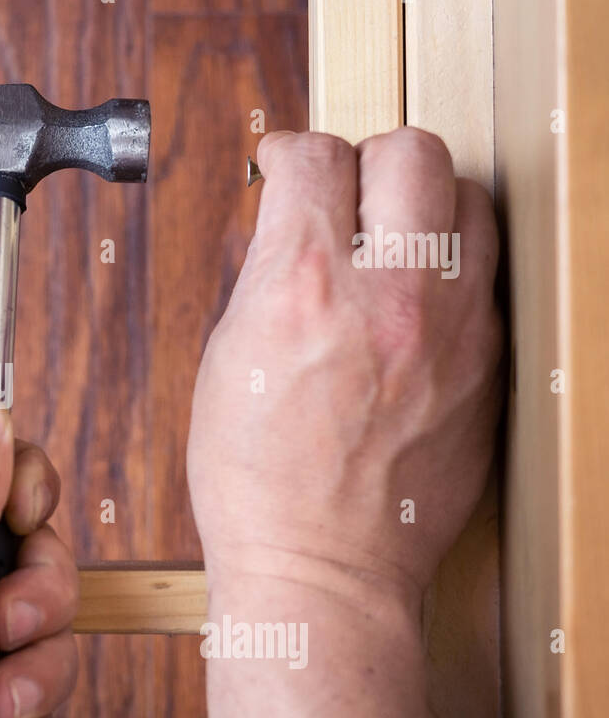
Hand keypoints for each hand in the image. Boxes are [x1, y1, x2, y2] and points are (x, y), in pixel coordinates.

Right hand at [189, 127, 502, 606]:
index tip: (284, 165)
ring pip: (471, 199)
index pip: (313, 157)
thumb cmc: (258, 482)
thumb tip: (291, 228)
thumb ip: (267, 277)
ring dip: (426, 204)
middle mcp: (388, 292)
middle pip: (411, 150)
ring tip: (395, 239)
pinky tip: (419, 299)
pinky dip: (454, 267)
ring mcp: (453, 326)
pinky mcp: (490, 363)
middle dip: (369, 157)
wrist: (324, 567)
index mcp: (300, 285)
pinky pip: (489, 273)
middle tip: (347, 190)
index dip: (288, 152)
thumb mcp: (227, 360)